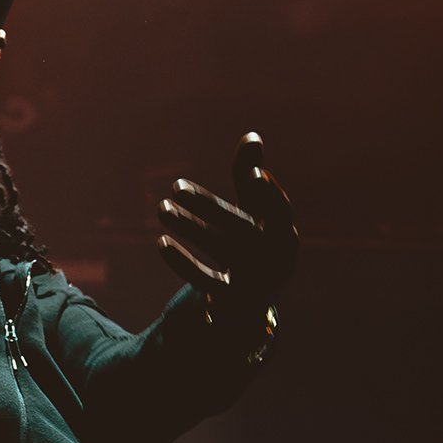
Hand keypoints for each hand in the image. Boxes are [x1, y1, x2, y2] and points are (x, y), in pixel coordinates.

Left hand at [157, 133, 298, 316]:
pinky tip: (161, 243)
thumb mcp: (255, 214)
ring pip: (221, 249)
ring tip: (161, 208)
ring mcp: (254, 281)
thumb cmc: (254, 245)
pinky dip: (184, 263)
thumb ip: (251, 179)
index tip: (251, 174)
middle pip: (242, 228)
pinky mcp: (231, 301)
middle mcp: (273, 257)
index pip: (279, 210)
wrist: (252, 306)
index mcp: (282, 232)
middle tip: (175, 186)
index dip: (268, 192)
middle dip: (209, 206)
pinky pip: (207, 281)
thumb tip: (253, 136)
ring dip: (189, 227)